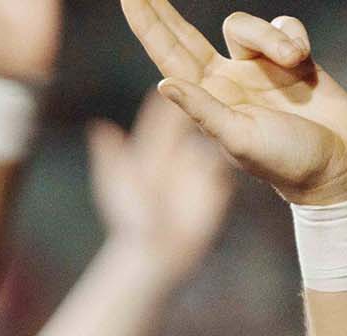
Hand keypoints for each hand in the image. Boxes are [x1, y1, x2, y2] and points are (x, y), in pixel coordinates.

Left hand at [88, 93, 236, 280]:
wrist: (154, 253)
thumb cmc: (129, 219)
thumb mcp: (116, 184)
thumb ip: (110, 156)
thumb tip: (98, 126)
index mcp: (153, 149)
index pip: (164, 115)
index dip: (172, 93)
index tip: (180, 69)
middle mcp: (179, 154)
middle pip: (194, 118)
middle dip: (203, 97)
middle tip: (216, 76)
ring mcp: (199, 169)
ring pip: (215, 136)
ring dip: (224, 119)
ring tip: (236, 98)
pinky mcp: (218, 186)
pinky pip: (230, 162)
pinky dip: (236, 149)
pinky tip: (248, 132)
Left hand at [118, 1, 346, 204]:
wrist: (339, 165)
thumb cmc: (286, 160)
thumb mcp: (238, 138)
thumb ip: (203, 110)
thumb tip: (164, 84)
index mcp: (206, 99)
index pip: (168, 55)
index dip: (148, 25)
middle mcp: (225, 81)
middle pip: (186, 34)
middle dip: (164, 10)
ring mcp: (257, 69)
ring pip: (245, 26)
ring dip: (270, 36)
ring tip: (294, 60)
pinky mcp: (290, 59)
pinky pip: (283, 26)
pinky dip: (293, 36)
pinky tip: (304, 60)